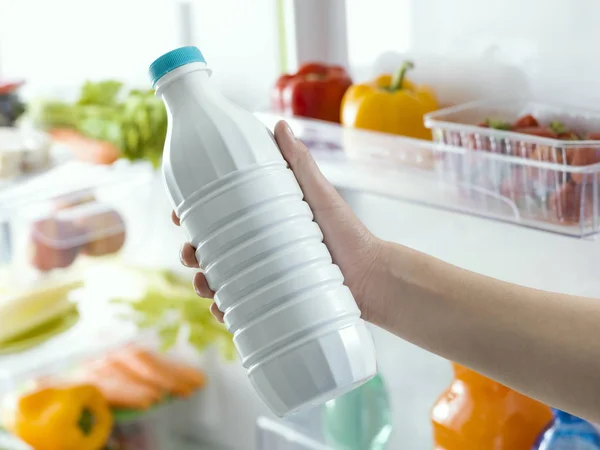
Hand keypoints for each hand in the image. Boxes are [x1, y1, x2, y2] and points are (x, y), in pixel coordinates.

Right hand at [173, 120, 383, 322]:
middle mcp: (260, 247)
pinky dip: (224, 310)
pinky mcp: (273, 301)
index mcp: (265, 220)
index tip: (179, 214)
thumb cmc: (349, 234)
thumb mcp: (321, 195)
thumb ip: (301, 163)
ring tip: (203, 284)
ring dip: (202, 282)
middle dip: (192, 251)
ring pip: (221, 278)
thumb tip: (279, 125)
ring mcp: (265, 274)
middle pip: (213, 248)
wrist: (373, 279)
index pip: (220, 214)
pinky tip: (220, 310)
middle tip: (190, 253)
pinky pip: (241, 306)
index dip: (194, 214)